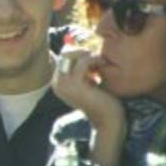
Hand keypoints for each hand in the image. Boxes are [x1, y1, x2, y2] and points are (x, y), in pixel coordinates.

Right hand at [53, 48, 127, 165]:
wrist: (108, 119)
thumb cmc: (102, 100)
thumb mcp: (88, 81)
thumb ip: (81, 68)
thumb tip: (80, 46)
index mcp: (58, 82)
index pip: (63, 56)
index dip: (79, 52)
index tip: (93, 58)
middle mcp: (57, 83)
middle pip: (65, 53)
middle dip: (82, 51)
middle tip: (96, 58)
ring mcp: (64, 84)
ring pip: (71, 55)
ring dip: (89, 54)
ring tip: (101, 62)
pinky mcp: (75, 85)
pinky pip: (83, 61)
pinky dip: (94, 59)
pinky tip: (103, 64)